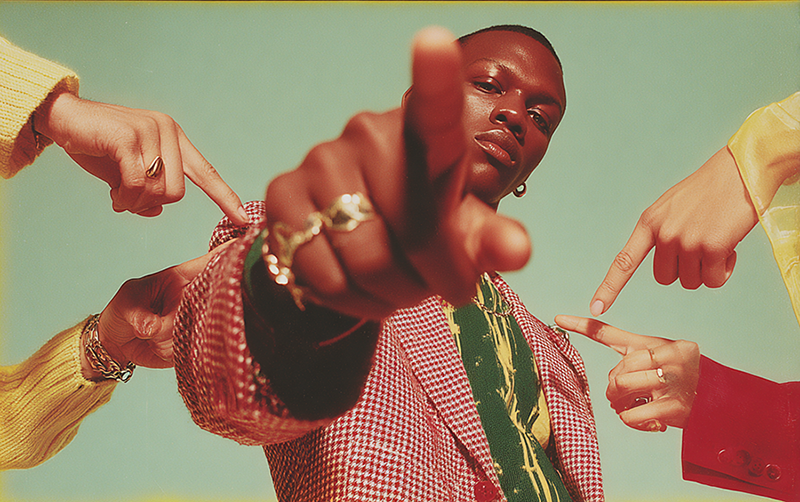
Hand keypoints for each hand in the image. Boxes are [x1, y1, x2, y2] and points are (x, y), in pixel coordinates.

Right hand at [34, 92, 247, 223]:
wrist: (62, 119)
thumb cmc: (96, 146)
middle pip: (177, 193)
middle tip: (126, 201)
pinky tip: (113, 194)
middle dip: (151, 204)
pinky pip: (137, 184)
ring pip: (159, 191)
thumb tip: (155, 210)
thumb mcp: (126, 175)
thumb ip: (146, 190)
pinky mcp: (129, 137)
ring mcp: (150, 131)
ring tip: (118, 195)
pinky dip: (125, 198)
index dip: (225, 198)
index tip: (244, 220)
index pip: (207, 173)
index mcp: (175, 139)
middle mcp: (168, 131)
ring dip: (135, 203)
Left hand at [81, 242, 230, 377]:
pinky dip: (167, 350)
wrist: (116, 343)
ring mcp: (196, 321)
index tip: (250, 245)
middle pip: (215, 298)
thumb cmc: (122, 311)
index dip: (230, 254)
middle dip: (201, 308)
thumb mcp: (125, 302)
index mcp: (181, 278)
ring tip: (148, 333)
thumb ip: (138, 313)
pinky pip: (188, 349)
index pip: (210, 263)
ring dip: (167, 336)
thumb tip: (149, 328)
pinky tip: (154, 345)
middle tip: (173, 316)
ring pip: (196, 329)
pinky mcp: (194, 344)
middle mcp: (194, 298)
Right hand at [262, 27, 530, 319]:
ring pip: (363, 263)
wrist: (356, 237)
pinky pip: (321, 275)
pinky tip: (357, 287)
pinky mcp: (282, 193)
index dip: (436, 76)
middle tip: (429, 283)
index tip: (434, 41)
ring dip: (389, 297)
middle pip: (410, 235)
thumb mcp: (464, 232)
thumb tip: (517, 251)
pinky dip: (349, 302)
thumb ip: (489, 238)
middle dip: (427, 281)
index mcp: (429, 133)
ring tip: (395, 286)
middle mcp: (370, 133)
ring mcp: (321, 159)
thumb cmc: (424, 224)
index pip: (435, 105)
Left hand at [555, 315, 699, 430]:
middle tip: (628, 394)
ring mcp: (670, 383)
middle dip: (615, 388)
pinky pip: (630, 416)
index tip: (557, 318)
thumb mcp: (654, 352)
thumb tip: (587, 341)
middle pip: (615, 373)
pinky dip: (633, 420)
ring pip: (620, 391)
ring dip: (620, 404)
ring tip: (637, 403)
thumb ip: (622, 345)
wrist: (717, 399)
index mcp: (656, 344)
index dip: (583, 325)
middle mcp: (665, 359)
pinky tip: (649, 417)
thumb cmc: (677, 373)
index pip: (613, 334)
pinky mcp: (673, 408)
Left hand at [590, 147, 758, 315]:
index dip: (609, 287)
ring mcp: (686, 241)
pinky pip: (714, 280)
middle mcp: (663, 234)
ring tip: (717, 241)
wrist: (740, 172)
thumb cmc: (709, 191)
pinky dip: (724, 271)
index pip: (624, 262)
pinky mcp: (712, 247)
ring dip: (707, 270)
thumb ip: (661, 232)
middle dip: (683, 270)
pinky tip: (730, 247)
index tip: (596, 308)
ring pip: (691, 282)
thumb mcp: (672, 208)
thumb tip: (666, 263)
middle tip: (701, 247)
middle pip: (664, 279)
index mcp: (649, 223)